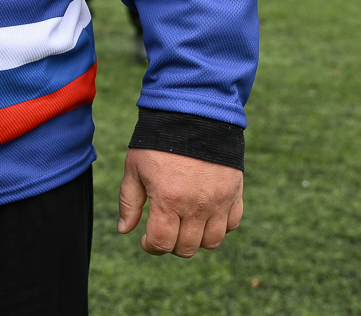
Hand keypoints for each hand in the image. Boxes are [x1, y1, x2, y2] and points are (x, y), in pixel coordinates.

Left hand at [117, 148, 242, 256]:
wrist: (193, 112)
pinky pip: (232, 224)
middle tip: (165, 228)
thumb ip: (129, 201)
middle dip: (172, 244)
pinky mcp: (235, 192)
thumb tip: (124, 230)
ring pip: (212, 242)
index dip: (151, 246)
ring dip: (197, 238)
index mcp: (168, 200)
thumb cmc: (158, 140)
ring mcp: (219, 201)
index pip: (162, 243)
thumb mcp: (135, 168)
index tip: (146, 238)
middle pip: (187, 248)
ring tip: (185, 222)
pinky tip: (205, 212)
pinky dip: (219, 224)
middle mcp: (197, 205)